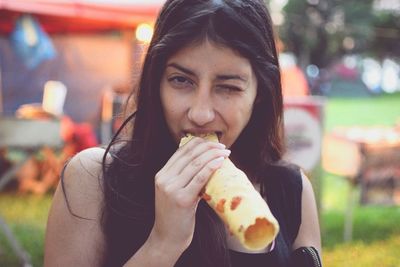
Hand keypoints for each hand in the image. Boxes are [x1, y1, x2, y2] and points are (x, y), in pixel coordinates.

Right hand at [149, 137, 229, 252]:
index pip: (180, 152)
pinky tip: (220, 162)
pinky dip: (212, 167)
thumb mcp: (175, 192)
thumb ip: (185, 177)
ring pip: (196, 164)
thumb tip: (207, 161)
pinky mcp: (182, 199)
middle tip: (222, 146)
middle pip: (189, 155)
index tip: (211, 142)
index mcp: (161, 175)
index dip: (198, 143)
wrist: (167, 238)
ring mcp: (172, 189)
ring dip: (213, 155)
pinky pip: (200, 178)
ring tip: (225, 152)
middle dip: (208, 147)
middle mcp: (164, 179)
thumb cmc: (176, 215)